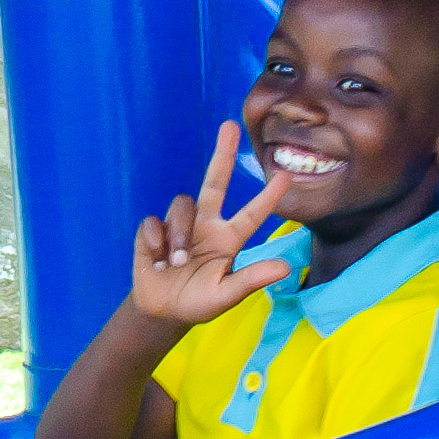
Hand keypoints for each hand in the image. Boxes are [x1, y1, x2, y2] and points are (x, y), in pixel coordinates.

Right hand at [128, 122, 295, 333]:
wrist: (161, 311)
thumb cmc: (198, 302)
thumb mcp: (225, 296)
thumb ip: (251, 280)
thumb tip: (285, 268)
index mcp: (228, 239)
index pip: (252, 213)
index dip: (269, 196)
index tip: (286, 176)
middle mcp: (206, 225)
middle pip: (214, 182)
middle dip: (222, 154)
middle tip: (230, 126)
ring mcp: (179, 225)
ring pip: (181, 205)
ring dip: (178, 234)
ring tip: (174, 262)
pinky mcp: (153, 230)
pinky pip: (153, 222)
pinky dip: (155, 241)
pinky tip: (156, 260)